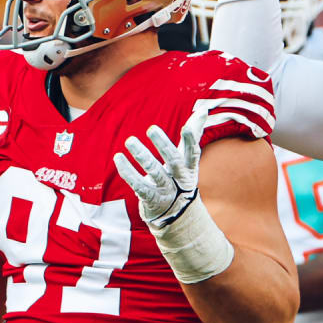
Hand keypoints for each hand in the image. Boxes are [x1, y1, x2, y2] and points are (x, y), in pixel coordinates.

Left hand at [114, 109, 204, 227]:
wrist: (175, 213)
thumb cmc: (180, 177)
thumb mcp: (188, 158)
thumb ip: (194, 134)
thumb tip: (204, 109)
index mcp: (189, 167)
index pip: (192, 152)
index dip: (191, 140)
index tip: (186, 127)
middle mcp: (179, 179)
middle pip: (173, 161)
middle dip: (163, 145)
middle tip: (151, 129)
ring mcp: (165, 190)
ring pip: (154, 172)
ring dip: (141, 155)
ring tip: (129, 140)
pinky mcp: (150, 199)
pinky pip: (138, 185)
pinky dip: (127, 171)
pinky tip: (118, 158)